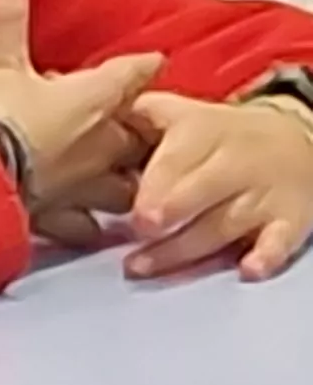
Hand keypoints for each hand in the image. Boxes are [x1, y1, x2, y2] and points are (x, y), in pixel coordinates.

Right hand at [0, 0, 161, 229]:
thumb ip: (7, 12)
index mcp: (97, 98)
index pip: (136, 73)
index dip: (141, 67)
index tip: (148, 64)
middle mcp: (105, 141)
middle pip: (143, 133)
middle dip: (143, 131)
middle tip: (140, 128)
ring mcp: (89, 183)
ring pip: (129, 183)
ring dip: (131, 181)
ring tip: (128, 181)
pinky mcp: (63, 216)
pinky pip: (87, 225)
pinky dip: (89, 225)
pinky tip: (89, 227)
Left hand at [123, 91, 312, 278]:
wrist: (296, 138)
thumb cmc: (216, 136)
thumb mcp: (180, 115)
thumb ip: (139, 116)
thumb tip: (92, 119)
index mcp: (204, 133)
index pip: (178, 157)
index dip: (156, 182)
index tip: (133, 206)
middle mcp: (236, 162)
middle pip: (203, 188)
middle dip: (173, 208)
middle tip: (143, 227)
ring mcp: (263, 193)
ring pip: (224, 224)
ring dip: (186, 248)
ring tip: (144, 267)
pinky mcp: (289, 220)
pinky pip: (280, 239)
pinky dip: (267, 255)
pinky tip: (249, 270)